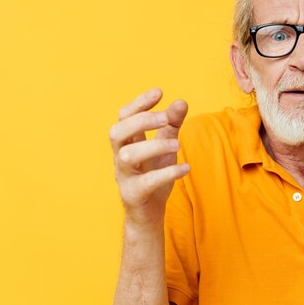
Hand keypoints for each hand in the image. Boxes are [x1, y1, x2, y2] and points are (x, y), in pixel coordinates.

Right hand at [109, 88, 189, 227]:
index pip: (124, 116)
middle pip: (117, 132)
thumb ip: (171, 125)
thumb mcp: (165, 145)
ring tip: (178, 145)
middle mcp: (120, 157)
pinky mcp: (134, 194)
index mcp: (127, 142)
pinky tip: (186, 168)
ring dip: (153, 147)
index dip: (139, 103)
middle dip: (141, 121)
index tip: (159, 92)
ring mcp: (124, 176)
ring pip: (128, 156)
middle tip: (166, 118)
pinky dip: (167, 173)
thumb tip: (181, 101)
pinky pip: (146, 182)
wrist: (149, 213)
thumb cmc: (154, 174)